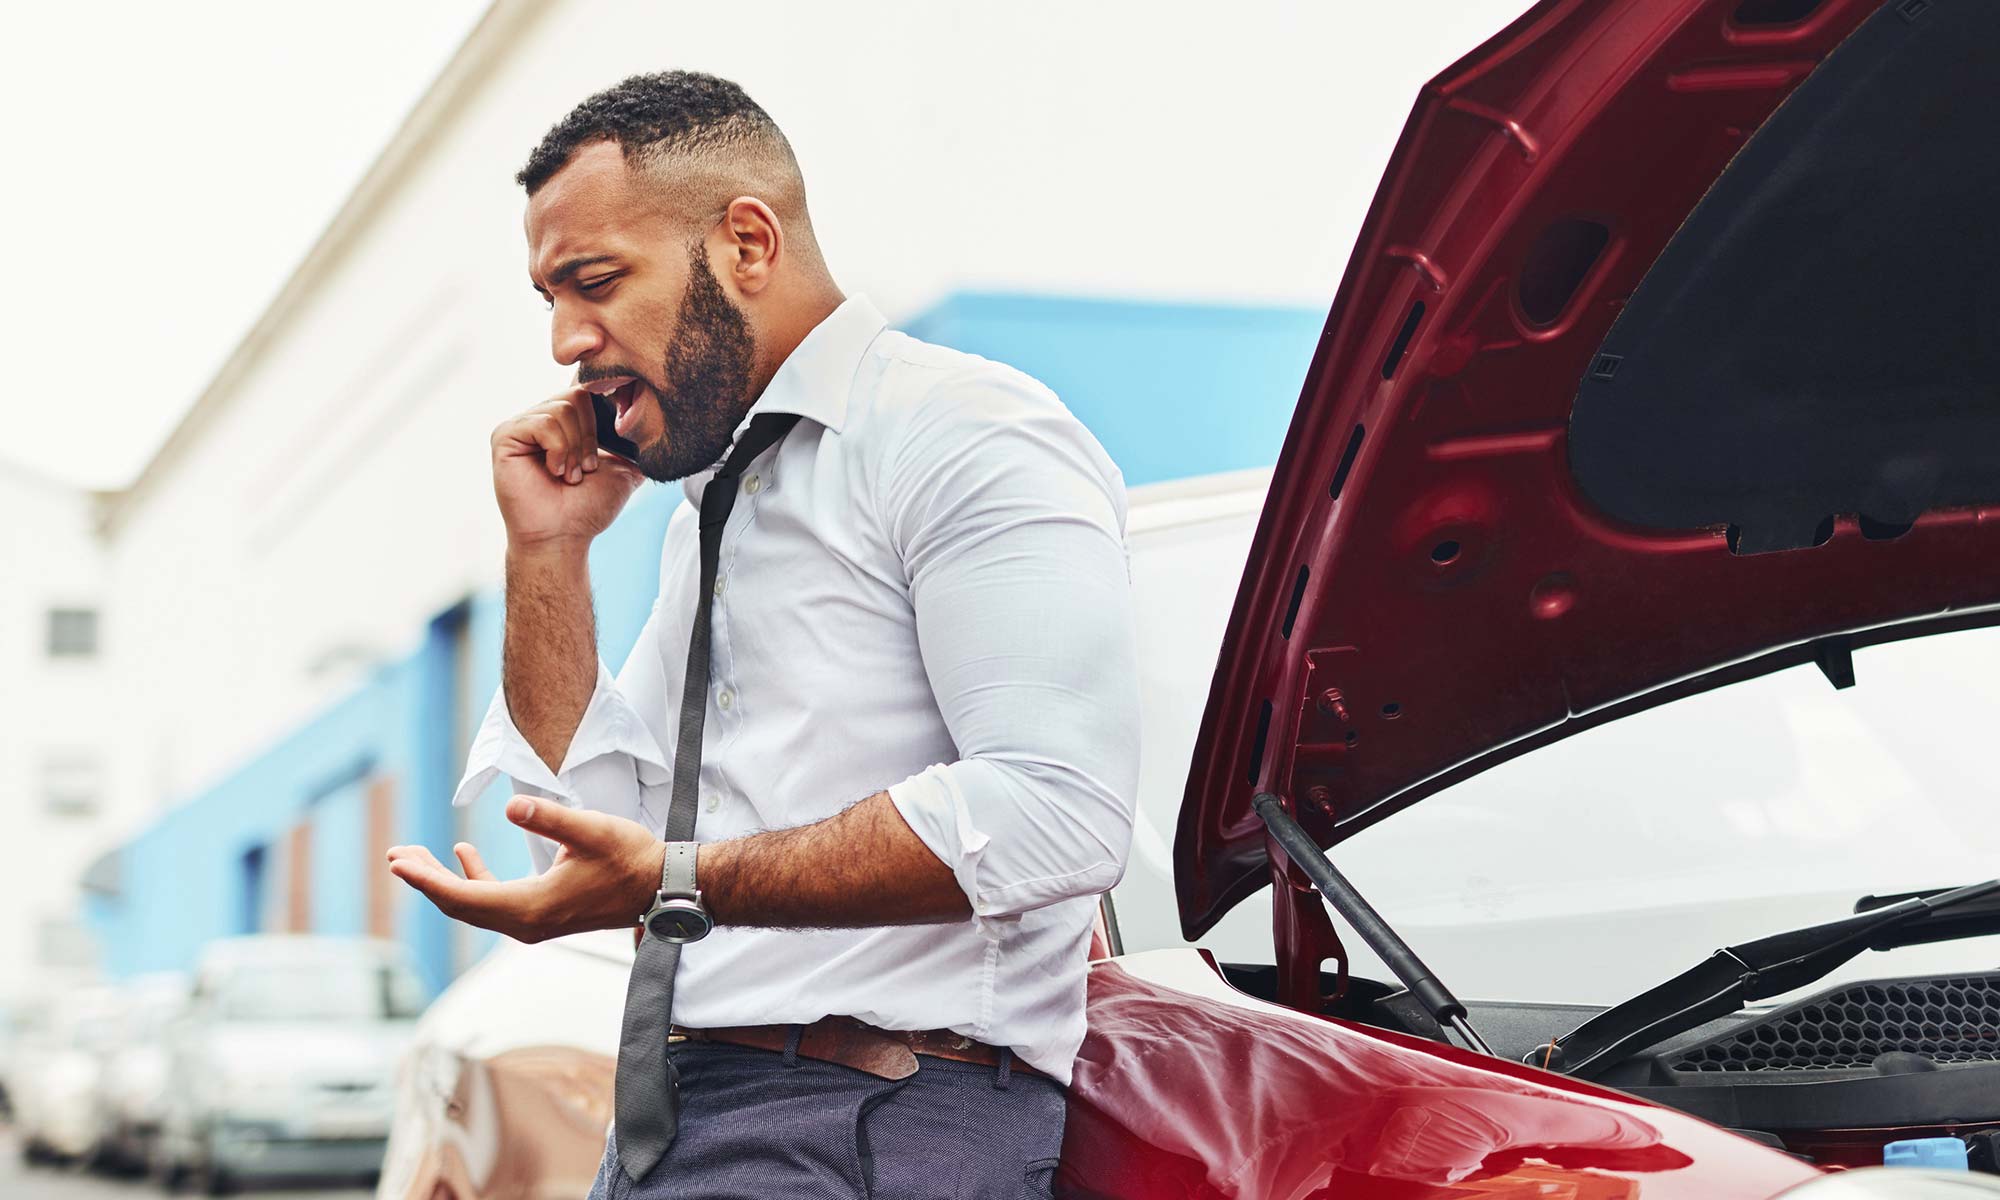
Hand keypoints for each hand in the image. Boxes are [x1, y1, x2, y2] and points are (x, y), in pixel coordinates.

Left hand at [384, 796, 664, 943]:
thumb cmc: (630, 857)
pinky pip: (493, 903)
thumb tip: (511, 805)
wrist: (660, 887)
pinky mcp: (541, 916)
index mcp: (531, 906)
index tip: (397, 863)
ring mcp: (533, 923)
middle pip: (460, 904)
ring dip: (444, 881)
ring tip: (415, 856)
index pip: (463, 896)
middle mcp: (525, 923)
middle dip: (425, 879)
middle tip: (396, 855)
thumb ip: (548, 817)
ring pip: (473, 905)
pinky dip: (473, 881)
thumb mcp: (590, 829)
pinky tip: (465, 856)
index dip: (425, 879)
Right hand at [491, 388, 644, 553]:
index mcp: (566, 422)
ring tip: (569, 475)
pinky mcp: (505, 435)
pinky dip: (557, 450)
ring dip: (575, 448)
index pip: (588, 389)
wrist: (562, 536)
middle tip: (585, 469)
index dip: (604, 407)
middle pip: (577, 395)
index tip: (610, 440)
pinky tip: (554, 471)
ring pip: (562, 409)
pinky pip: (543, 423)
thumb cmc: (587, 508)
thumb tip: (656, 422)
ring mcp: (522, 425)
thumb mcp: (624, 471)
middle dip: (590, 437)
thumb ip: (637, 445)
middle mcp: (542, 418)